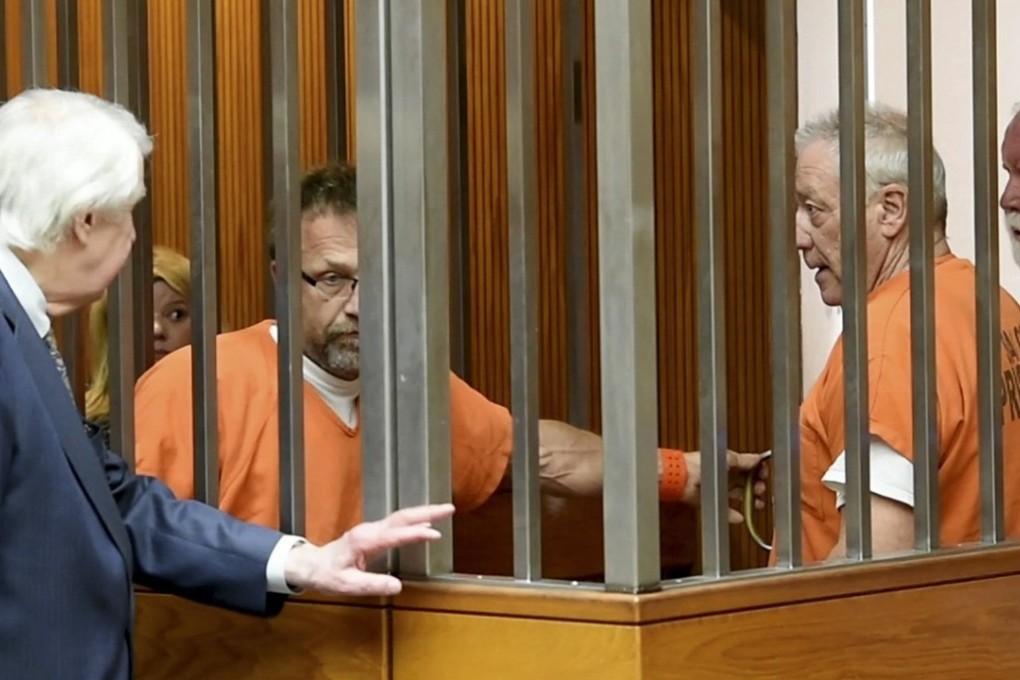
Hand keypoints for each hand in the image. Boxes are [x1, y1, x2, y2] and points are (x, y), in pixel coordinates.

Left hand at [283, 503, 454, 595]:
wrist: (312, 565)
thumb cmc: (327, 574)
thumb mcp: (347, 585)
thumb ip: (372, 584)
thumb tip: (397, 586)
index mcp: (365, 541)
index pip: (396, 534)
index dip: (416, 534)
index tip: (435, 534)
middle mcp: (370, 531)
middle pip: (403, 517)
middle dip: (427, 511)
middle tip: (449, 508)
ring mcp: (372, 530)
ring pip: (402, 516)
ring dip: (424, 513)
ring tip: (444, 511)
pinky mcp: (374, 533)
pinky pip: (398, 523)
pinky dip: (414, 520)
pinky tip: (425, 524)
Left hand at [682, 450, 767, 522]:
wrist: (683, 478)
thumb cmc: (700, 464)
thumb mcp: (726, 458)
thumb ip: (744, 460)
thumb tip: (758, 458)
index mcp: (728, 463)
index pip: (748, 467)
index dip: (758, 471)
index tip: (764, 475)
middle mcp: (724, 476)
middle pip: (746, 482)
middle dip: (757, 486)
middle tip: (761, 489)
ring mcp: (719, 489)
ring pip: (739, 496)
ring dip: (750, 500)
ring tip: (757, 503)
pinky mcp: (712, 501)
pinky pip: (726, 511)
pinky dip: (734, 515)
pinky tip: (741, 516)